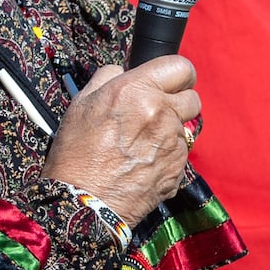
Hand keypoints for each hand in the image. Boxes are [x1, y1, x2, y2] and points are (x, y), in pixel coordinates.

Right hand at [44, 55, 198, 225]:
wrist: (83, 202)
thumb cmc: (77, 153)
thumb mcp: (82, 103)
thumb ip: (108, 77)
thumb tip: (124, 71)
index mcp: (137, 90)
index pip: (181, 67)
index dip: (178, 74)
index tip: (172, 82)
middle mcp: (161, 113)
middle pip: (193, 98)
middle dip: (178, 102)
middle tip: (157, 113)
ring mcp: (172, 142)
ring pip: (185, 128)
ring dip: (170, 132)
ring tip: (141, 145)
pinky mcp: (178, 168)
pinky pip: (180, 154)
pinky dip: (167, 156)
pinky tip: (144, 164)